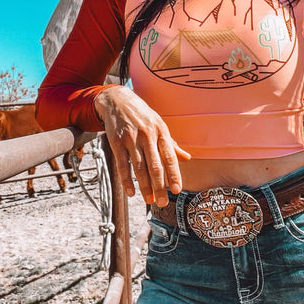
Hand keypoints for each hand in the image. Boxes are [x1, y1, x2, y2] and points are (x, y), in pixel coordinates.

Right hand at [95, 86, 190, 206]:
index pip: (169, 156)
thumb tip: (187, 158)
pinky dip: (126, 180)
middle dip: (160, 186)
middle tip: (163, 203)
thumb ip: (172, 144)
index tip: (178, 190)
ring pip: (139, 167)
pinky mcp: (116, 141)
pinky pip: (122, 164)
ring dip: (145, 186)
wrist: (117, 100)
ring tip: (150, 200)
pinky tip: (131, 192)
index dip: (174, 174)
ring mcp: (131, 138)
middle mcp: (147, 135)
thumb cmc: (142, 115)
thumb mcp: (159, 125)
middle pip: (155, 165)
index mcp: (160, 131)